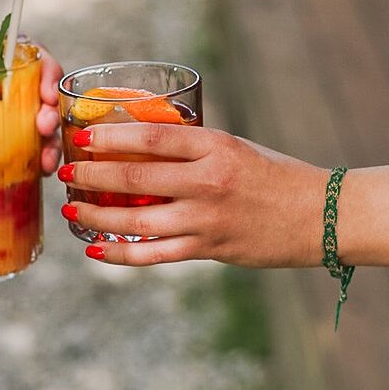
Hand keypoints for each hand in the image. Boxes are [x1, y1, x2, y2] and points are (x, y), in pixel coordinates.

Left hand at [0, 48, 64, 195]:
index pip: (19, 58)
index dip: (43, 68)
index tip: (45, 89)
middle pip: (37, 96)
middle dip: (51, 108)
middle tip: (43, 124)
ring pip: (36, 131)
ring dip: (50, 142)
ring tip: (47, 160)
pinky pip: (20, 163)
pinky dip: (37, 168)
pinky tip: (42, 175)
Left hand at [58, 123, 326, 266]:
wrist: (323, 216)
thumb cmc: (276, 176)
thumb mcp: (236, 148)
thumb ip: (193, 149)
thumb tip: (142, 146)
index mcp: (216, 146)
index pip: (152, 136)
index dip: (111, 136)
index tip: (82, 135)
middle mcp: (209, 182)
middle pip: (135, 178)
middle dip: (92, 175)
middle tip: (65, 171)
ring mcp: (208, 219)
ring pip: (137, 221)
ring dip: (96, 216)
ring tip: (70, 208)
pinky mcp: (210, 249)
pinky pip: (155, 254)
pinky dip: (121, 253)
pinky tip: (96, 249)